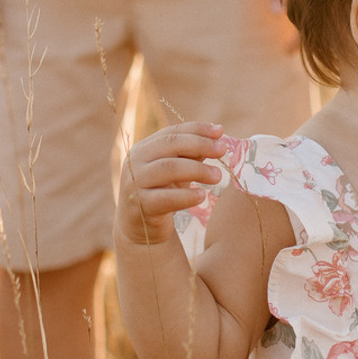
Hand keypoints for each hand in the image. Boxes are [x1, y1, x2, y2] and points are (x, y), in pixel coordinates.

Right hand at [118, 123, 226, 245]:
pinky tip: (202, 196)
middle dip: (200, 144)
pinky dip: (186, 196)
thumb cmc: (162, 193)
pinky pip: (166, 198)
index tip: (220, 131)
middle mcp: (136, 161)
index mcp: (144, 148)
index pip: (172, 132)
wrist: (141, 229)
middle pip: (170, 145)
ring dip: (198, 169)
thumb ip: (192, 153)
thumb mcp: (177, 171)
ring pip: (169, 168)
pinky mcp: (140, 206)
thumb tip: (217, 132)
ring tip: (218, 176)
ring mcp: (135, 183)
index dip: (197, 129)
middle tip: (222, 150)